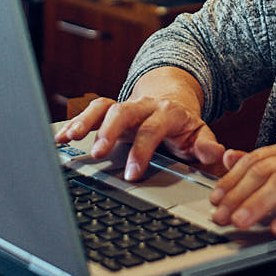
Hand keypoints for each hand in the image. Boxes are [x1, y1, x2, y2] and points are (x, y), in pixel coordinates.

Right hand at [54, 71, 225, 180]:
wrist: (173, 101)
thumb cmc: (184, 127)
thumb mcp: (201, 135)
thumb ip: (208, 147)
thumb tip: (216, 155)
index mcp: (167, 113)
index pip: (152, 129)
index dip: (141, 150)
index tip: (132, 174)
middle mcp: (143, 107)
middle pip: (123, 112)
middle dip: (109, 131)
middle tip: (98, 153)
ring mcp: (125, 107)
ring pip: (103, 107)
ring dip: (85, 121)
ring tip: (69, 138)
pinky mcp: (110, 111)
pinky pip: (90, 111)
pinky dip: (73, 122)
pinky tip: (60, 138)